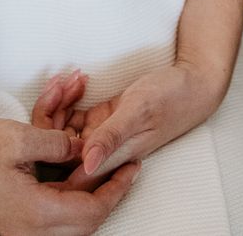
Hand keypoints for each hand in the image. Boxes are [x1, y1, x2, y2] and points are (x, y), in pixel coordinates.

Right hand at [0, 113, 138, 235]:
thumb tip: (84, 149)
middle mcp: (29, 230)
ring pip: (66, 216)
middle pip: (83, 220)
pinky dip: (63, 189)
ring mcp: (18, 226)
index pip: (91, 212)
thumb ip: (59, 144)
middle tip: (123, 167)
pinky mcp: (9, 217)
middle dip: (106, 192)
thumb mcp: (21, 139)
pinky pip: (48, 210)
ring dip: (84, 188)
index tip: (133, 166)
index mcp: (36, 215)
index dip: (115, 189)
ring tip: (100, 161)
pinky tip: (70, 165)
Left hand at [40, 62, 223, 186]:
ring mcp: (101, 133)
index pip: (64, 159)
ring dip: (60, 101)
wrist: (193, 82)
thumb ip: (111, 136)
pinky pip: (75, 113)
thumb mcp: (138, 111)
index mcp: (108, 157)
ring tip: (70, 77)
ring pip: (64, 126)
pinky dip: (70, 95)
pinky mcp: (103, 119)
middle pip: (58, 142)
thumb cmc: (171, 98)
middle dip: (51, 112)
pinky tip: (78, 78)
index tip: (53, 105)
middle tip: (60, 83)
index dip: (49, 135)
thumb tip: (86, 165)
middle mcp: (101, 149)